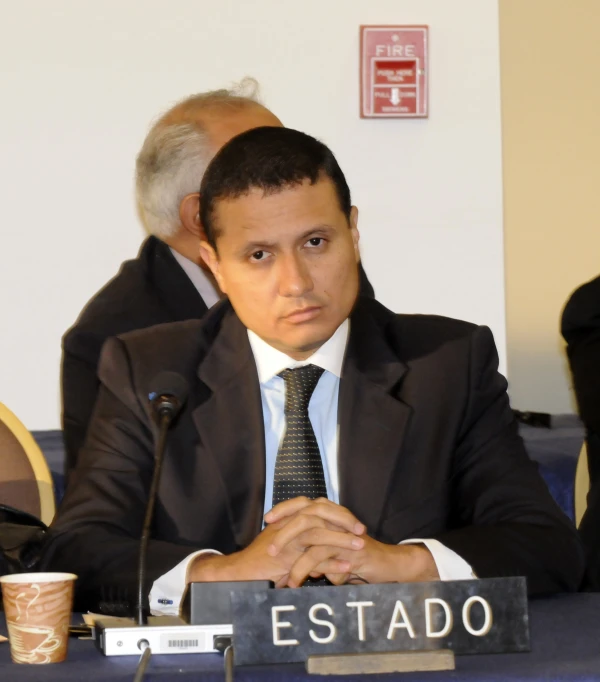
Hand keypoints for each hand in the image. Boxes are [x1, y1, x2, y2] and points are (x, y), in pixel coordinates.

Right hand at [187, 496, 364, 585]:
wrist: (239, 572)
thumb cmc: (262, 561)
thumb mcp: (286, 547)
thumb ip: (303, 543)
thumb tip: (326, 550)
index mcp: (290, 518)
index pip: (318, 507)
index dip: (338, 512)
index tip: (355, 522)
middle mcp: (289, 523)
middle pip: (320, 512)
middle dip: (344, 520)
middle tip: (361, 529)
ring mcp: (287, 538)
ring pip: (318, 531)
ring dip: (341, 539)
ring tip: (360, 546)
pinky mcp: (285, 556)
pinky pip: (311, 556)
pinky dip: (331, 562)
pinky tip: (346, 567)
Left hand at [266, 498, 438, 586]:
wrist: (387, 564)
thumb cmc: (357, 557)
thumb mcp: (331, 553)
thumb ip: (313, 553)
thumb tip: (291, 564)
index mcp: (329, 513)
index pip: (302, 503)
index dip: (284, 509)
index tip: (267, 519)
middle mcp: (335, 518)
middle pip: (304, 515)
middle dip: (284, 532)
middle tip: (271, 549)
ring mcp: (343, 532)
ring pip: (313, 536)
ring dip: (297, 560)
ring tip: (287, 579)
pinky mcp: (350, 547)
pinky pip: (325, 556)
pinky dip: (313, 570)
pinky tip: (306, 582)